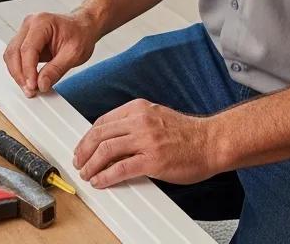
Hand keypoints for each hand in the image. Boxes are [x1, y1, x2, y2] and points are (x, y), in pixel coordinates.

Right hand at [3, 10, 98, 96]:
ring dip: (18, 73)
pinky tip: (29, 80)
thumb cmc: (80, 34)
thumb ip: (56, 70)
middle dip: (20, 74)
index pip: (27, 49)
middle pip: (14, 52)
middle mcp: (30, 24)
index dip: (28, 71)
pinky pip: (16, 56)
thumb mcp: (74, 54)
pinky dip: (20, 70)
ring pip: (11, 55)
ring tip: (30, 88)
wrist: (83, 27)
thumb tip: (41, 84)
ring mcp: (26, 31)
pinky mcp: (25, 40)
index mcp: (42, 22)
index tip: (33, 86)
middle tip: (30, 91)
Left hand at [72, 99, 220, 187]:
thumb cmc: (187, 133)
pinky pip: (121, 168)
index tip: (82, 146)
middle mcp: (140, 120)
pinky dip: (106, 176)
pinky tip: (101, 181)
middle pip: (100, 134)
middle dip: (83, 150)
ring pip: (106, 150)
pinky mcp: (153, 160)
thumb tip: (114, 138)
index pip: (103, 121)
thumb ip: (135, 123)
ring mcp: (146, 140)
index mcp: (139, 108)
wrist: (211, 141)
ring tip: (86, 173)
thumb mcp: (157, 116)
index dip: (88, 136)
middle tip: (78, 162)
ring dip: (91, 164)